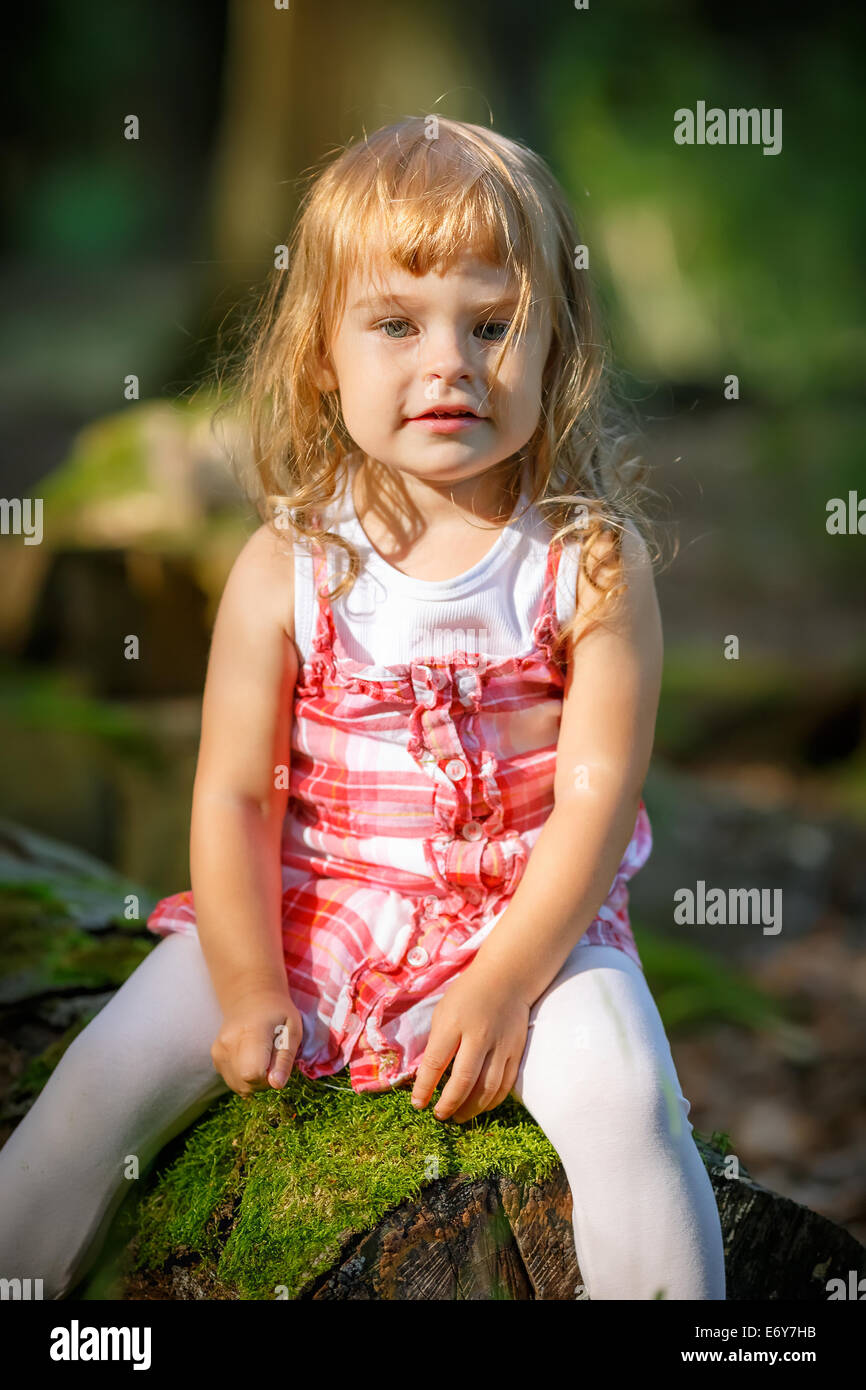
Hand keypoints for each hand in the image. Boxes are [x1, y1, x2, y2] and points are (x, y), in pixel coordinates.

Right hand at [211, 987, 302, 1096]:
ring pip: (239, 1086)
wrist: (251, 998)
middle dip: (265, 1081)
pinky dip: (245, 1078)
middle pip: (246, 1084)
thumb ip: (285, 1059)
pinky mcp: (215, 1058)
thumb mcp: (292, 1031)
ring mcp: (218, 1051)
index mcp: (251, 1033)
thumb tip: (276, 1085)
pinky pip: (233, 1081)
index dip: (269, 1077)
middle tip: (273, 1060)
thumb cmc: (277, 1013)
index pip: (253, 1073)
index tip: (278, 1064)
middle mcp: (228, 1043)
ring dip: (255, 1081)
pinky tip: (251, 1059)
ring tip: (263, 1058)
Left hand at [410, 964, 531, 1122]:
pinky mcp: (516, 1051)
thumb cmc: (468, 995)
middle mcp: (479, 1035)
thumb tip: (428, 1077)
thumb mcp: (443, 1012)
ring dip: (470, 1108)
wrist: (507, 978)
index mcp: (454, 1023)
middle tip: (439, 1115)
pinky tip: (480, 1106)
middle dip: (448, 1104)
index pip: (436, 1062)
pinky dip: (491, 1101)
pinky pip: (505, 1085)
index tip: (417, 1104)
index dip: (424, 1088)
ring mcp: (501, 1044)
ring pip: (487, 1088)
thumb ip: (437, 1043)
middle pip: (463, 1080)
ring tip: (458, 1117)